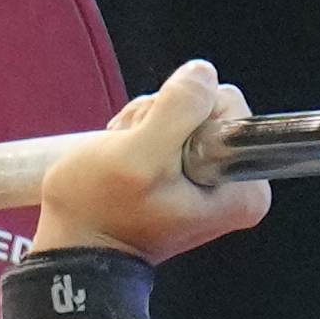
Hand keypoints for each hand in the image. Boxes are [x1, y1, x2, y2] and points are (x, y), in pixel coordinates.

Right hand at [35, 59, 274, 259]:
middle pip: (209, 105)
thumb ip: (178, 109)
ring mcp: (214, 179)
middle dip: (164, 118)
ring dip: (148, 124)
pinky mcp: (191, 172)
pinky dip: (144, 132)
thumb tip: (202, 73)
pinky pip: (174, 125)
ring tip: (127, 157)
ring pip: (187, 112)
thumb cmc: (101, 212)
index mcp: (244, 190)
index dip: (184, 113)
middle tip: (137, 151)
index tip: (159, 148)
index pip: (228, 104)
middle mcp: (239, 185)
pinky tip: (128, 155)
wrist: (75, 245)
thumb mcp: (138, 156)